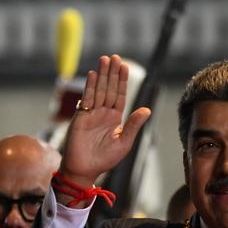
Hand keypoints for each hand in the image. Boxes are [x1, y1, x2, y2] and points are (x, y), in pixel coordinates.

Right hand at [57, 54, 151, 196]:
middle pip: (109, 88)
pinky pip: (86, 99)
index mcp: (115, 118)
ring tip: (104, 60)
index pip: (119, 95)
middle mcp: (103, 113)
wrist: (84, 170)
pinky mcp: (81, 117)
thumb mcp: (124, 142)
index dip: (122, 81)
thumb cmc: (105, 160)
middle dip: (112, 73)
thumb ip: (134, 125)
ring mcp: (91, 114)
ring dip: (102, 75)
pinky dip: (90, 87)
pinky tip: (93, 74)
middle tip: (114, 57)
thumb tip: (147, 109)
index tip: (124, 66)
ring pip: (98, 90)